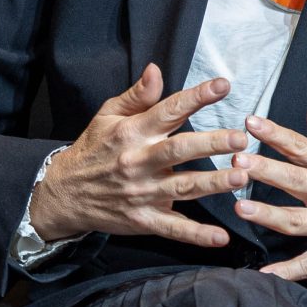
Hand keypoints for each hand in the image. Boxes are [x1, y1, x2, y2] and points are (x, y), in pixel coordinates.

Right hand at [30, 64, 250, 249]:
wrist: (64, 194)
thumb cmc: (93, 149)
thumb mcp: (107, 116)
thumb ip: (137, 95)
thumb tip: (156, 70)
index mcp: (132, 132)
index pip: (168, 111)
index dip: (196, 97)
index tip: (223, 86)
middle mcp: (138, 161)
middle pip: (179, 150)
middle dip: (212, 144)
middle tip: (241, 138)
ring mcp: (142, 193)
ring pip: (183, 187)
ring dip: (213, 183)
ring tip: (242, 176)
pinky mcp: (143, 220)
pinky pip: (173, 228)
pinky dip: (197, 235)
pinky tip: (221, 237)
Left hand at [232, 110, 306, 280]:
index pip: (303, 148)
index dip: (276, 134)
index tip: (252, 122)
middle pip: (295, 180)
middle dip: (265, 170)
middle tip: (238, 161)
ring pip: (296, 221)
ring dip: (267, 216)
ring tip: (241, 209)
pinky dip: (288, 271)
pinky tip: (264, 273)